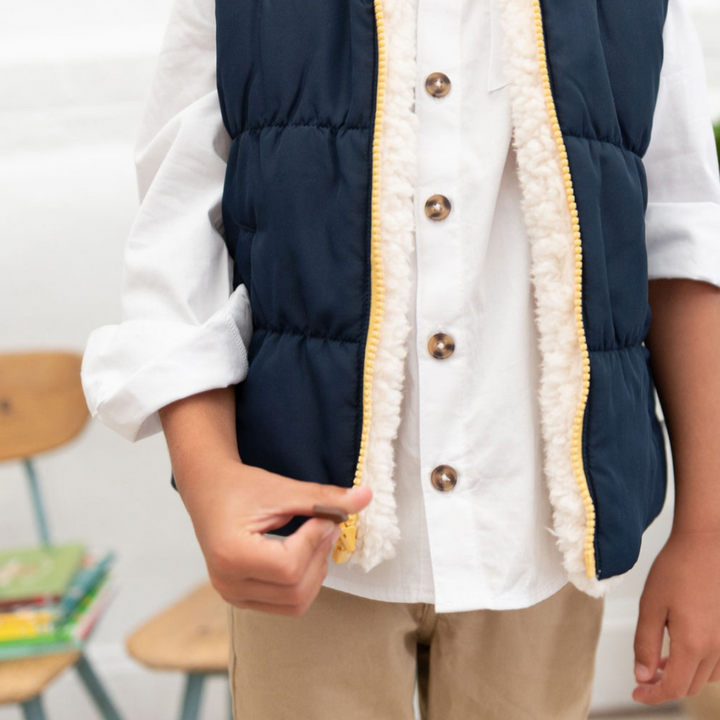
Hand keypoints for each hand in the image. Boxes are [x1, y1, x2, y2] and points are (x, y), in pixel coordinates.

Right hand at [176, 456, 372, 616]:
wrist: (209, 490)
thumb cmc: (241, 487)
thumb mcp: (283, 489)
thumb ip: (325, 498)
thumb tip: (367, 496)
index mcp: (231, 555)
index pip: (289, 566)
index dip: (314, 541)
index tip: (321, 517)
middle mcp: (228, 583)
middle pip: (295, 590)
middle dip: (319, 556)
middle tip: (324, 526)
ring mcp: (233, 595)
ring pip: (295, 602)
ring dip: (315, 571)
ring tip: (314, 539)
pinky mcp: (242, 599)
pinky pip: (286, 604)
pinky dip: (304, 582)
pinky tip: (302, 554)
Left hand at [633, 528, 719, 703]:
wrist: (705, 547)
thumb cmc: (677, 570)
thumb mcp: (650, 605)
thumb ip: (645, 643)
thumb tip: (642, 675)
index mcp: (694, 644)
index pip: (673, 687)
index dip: (652, 696)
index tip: (636, 693)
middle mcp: (717, 649)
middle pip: (689, 686)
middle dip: (664, 687)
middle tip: (642, 677)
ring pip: (705, 677)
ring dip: (682, 676)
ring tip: (658, 662)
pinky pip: (718, 664)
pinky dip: (698, 665)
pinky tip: (681, 650)